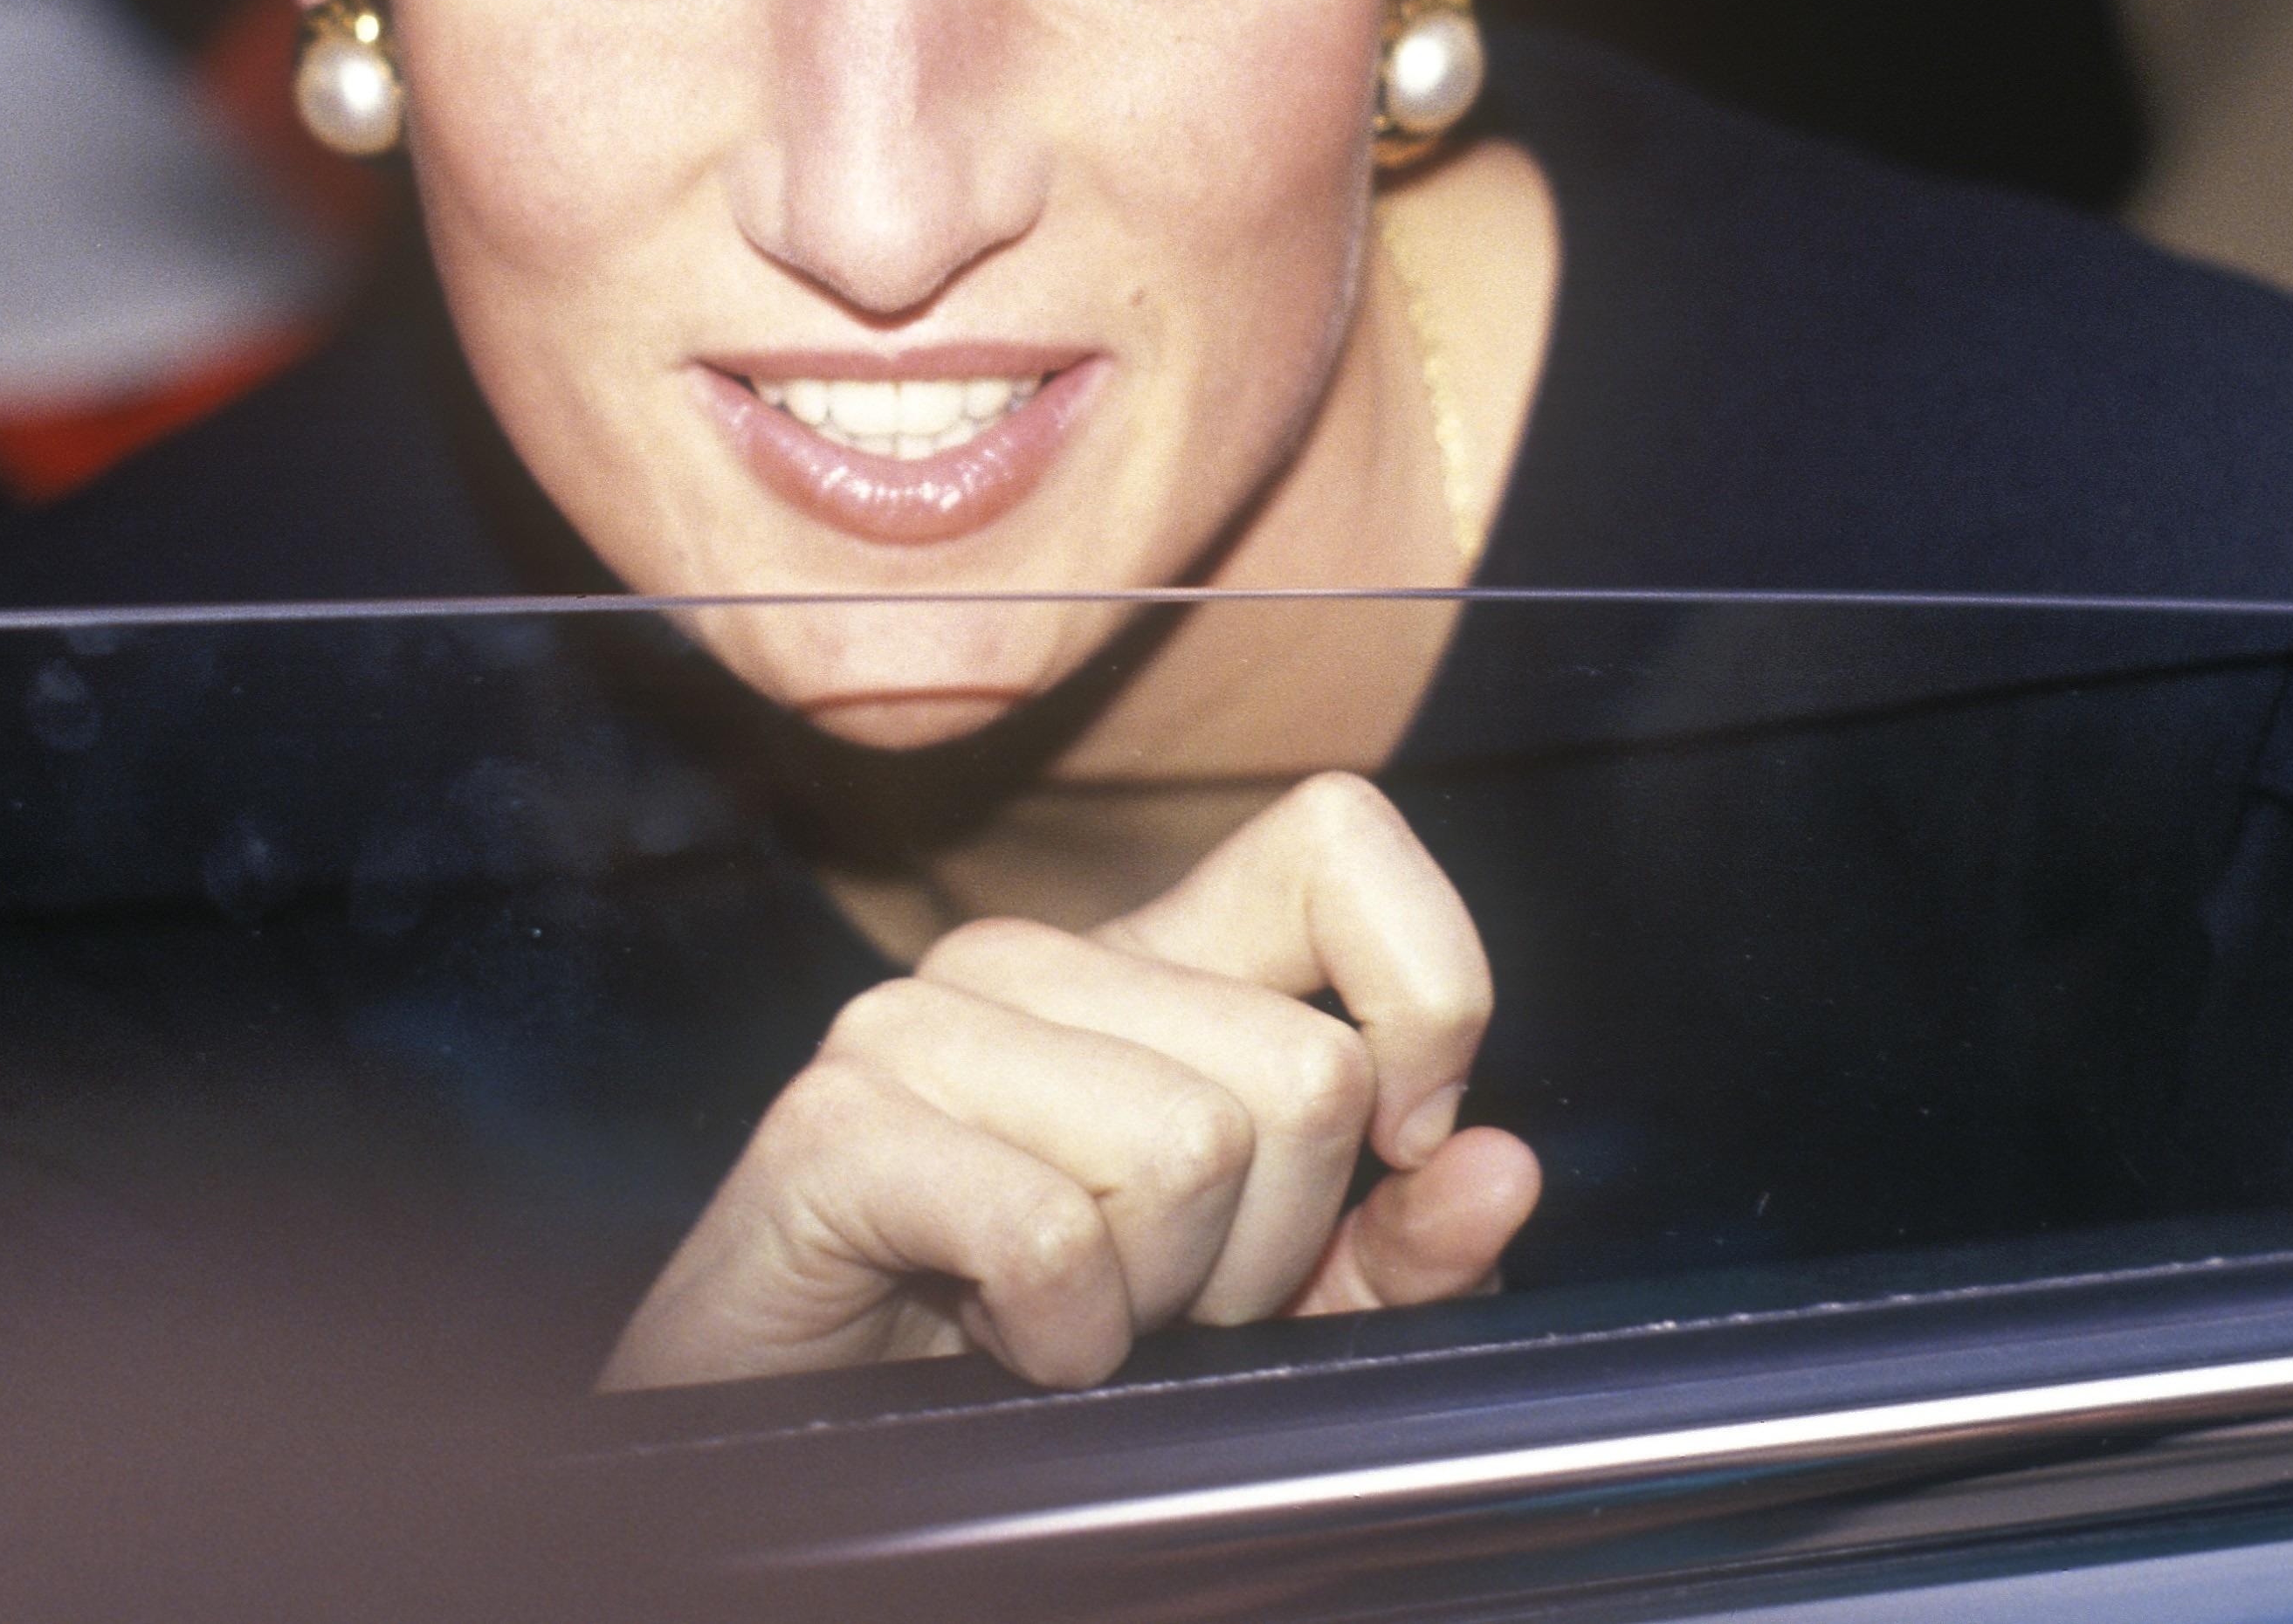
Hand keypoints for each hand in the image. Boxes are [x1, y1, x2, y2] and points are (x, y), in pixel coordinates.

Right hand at [599, 772, 1541, 1391]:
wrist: (792, 1453)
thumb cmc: (1025, 1369)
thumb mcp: (1264, 1318)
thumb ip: (1396, 1250)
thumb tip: (1500, 1166)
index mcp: (1147, 970)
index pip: (1335, 838)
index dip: (1424, 990)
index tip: (1396, 1145)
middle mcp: (1031, 960)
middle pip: (1301, 1068)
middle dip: (1273, 1251)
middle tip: (1159, 1300)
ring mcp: (919, 1027)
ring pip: (1192, 1147)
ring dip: (1159, 1301)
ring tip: (1067, 1320)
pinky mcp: (832, 1129)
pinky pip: (1050, 1234)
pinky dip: (1058, 1339)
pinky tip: (999, 1347)